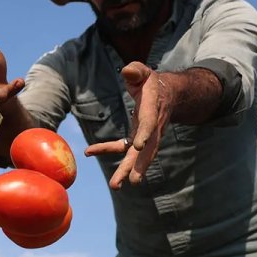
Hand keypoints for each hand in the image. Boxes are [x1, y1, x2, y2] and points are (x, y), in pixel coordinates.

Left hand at [84, 62, 171, 188]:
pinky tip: (88, 151)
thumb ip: (136, 71)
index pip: (150, 123)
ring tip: (116, 185)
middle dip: (139, 165)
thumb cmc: (151, 81)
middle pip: (147, 149)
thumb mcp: (145, 72)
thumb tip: (127, 71)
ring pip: (137, 156)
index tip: (138, 145)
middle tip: (132, 181)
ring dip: (127, 170)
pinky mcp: (137, 138)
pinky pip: (122, 147)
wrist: (168, 94)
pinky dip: (106, 150)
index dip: (145, 134)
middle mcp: (151, 127)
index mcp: (153, 109)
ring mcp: (146, 136)